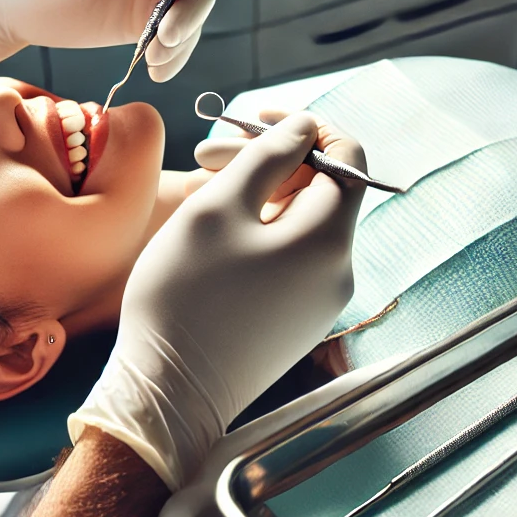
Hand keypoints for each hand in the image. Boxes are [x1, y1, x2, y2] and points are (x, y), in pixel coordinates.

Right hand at [69, 114, 366, 489]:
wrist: (168, 396)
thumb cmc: (186, 298)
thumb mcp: (219, 209)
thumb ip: (268, 157)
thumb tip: (304, 127)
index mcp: (329, 239)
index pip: (347, 157)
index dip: (307, 128)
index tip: (258, 120)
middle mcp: (339, 271)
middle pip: (322, 190)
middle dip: (271, 162)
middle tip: (209, 157)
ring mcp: (322, 301)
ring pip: (302, 223)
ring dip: (260, 196)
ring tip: (203, 192)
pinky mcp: (299, 322)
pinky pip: (292, 258)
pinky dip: (261, 234)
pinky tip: (214, 237)